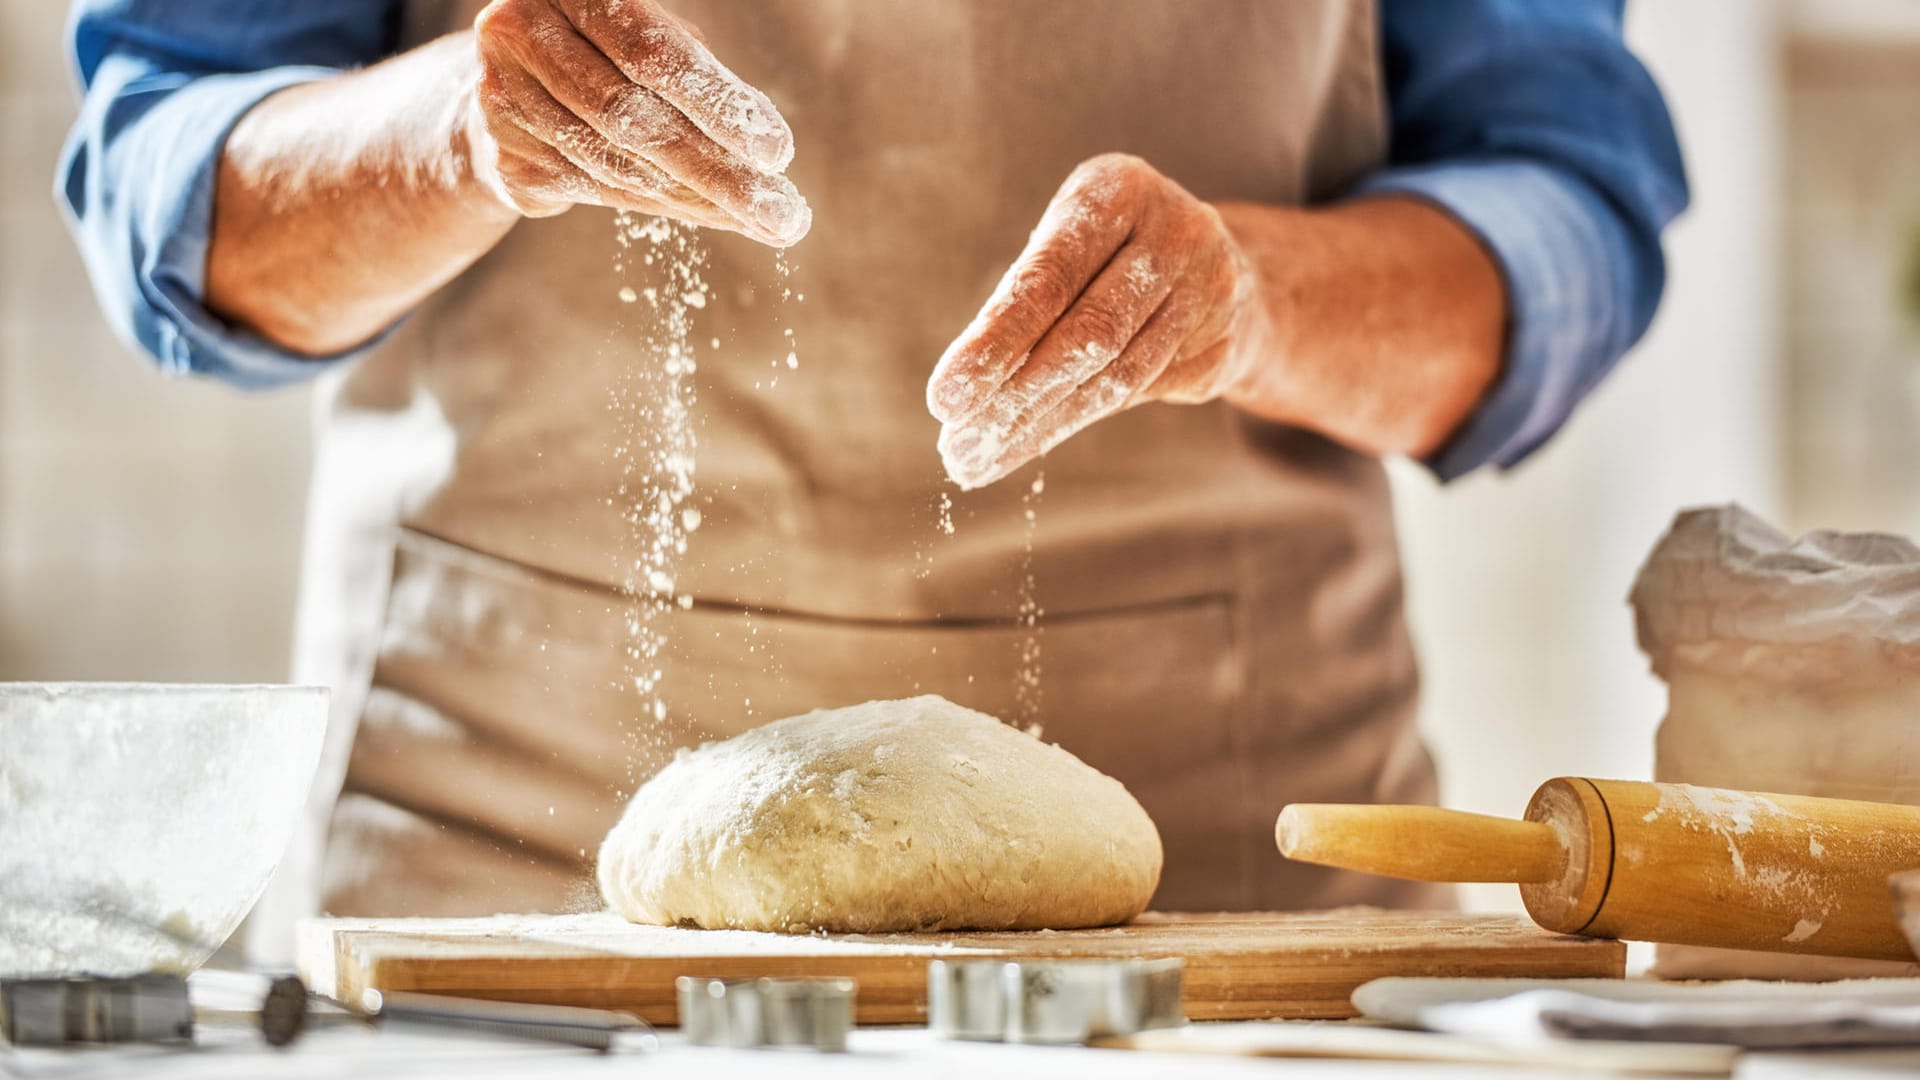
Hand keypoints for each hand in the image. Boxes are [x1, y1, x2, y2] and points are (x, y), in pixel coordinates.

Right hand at [463, 0, 808, 244]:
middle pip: (634, 118)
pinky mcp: (506, 159)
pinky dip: (665, 208)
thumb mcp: (643, 36)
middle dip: (720, 173)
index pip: (652, 53)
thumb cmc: (602, 51)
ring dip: (702, 200)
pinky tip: (715, 216)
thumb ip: (695, 75)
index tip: (778, 151)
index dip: (718, 104)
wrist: (504, 87)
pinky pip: (599, 191)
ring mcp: (503, 100)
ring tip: (764, 220)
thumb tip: (766, 152)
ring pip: (618, 164)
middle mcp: (521, 35)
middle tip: (784, 213)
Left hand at [927, 154, 1265, 488]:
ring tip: (980, 459)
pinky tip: (1027, 443)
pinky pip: (1139, 393)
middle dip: (1013, 398)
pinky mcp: (1221, 344)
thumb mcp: (1067, 246)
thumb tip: (962, 394)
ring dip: (1039, 425)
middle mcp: (1175, 232)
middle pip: (1087, 335)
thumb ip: (1025, 299)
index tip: (944, 399)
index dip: (994, 343)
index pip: (1048, 278)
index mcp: (1120, 190)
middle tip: (957, 448)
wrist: (1222, 267)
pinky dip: (1074, 421)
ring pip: (1114, 376)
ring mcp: (1209, 289)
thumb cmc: (1108, 254)